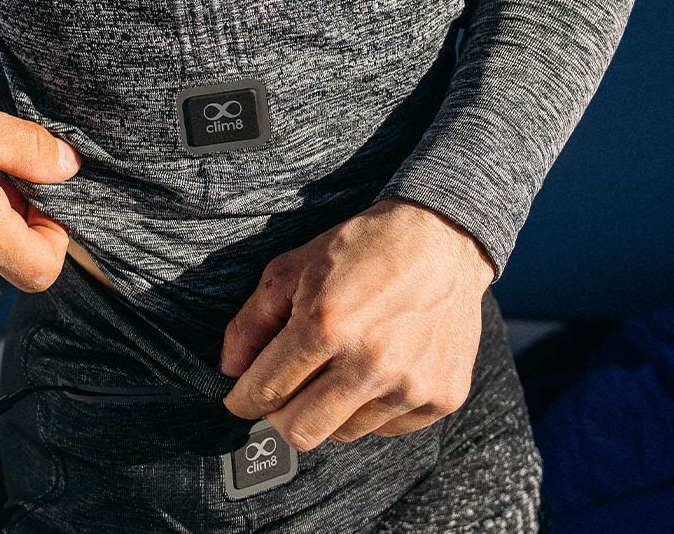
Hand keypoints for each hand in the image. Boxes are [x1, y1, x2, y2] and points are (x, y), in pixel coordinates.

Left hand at [217, 198, 497, 450]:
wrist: (443, 240)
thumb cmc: (362, 250)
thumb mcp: (292, 268)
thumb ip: (252, 321)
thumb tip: (230, 370)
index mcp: (326, 325)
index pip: (265, 391)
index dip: (243, 401)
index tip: (241, 400)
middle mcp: (371, 362)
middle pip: (301, 432)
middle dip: (281, 416)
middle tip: (285, 393)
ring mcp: (411, 384)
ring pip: (343, 433)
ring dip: (330, 410)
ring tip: (340, 370)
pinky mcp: (443, 396)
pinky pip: (387, 429)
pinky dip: (373, 409)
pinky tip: (378, 371)